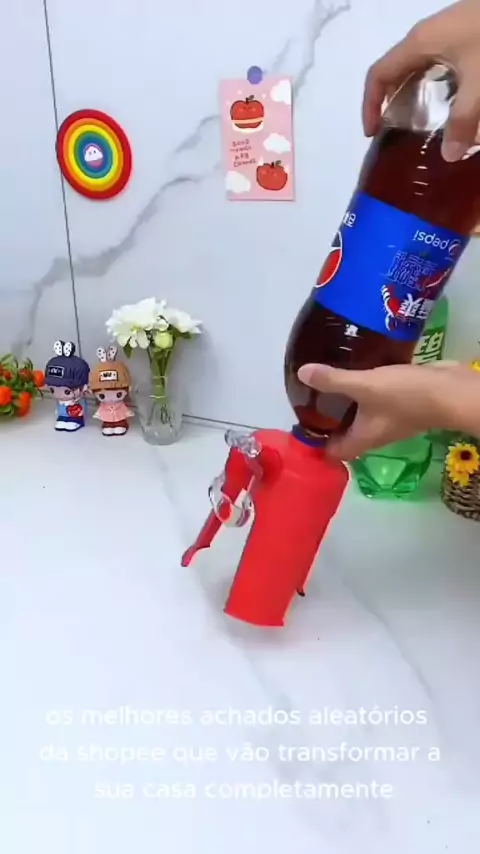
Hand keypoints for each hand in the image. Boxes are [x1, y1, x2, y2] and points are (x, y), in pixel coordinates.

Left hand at [297, 361, 473, 459]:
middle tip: (310, 399)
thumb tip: (302, 373)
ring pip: (360, 418)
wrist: (449, 392)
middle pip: (345, 435)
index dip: (315, 444)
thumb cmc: (405, 396)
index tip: (300, 424)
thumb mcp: (364, 386)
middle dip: (328, 421)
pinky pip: (375, 403)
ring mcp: (389, 421)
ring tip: (328, 383)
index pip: (333, 452)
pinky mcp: (401, 405)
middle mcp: (374, 435)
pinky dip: (364, 393)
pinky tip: (357, 372)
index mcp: (362, 439)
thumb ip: (333, 380)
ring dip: (346, 406)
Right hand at [363, 0, 479, 160]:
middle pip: (395, 73)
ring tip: (420, 126)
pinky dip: (435, 88)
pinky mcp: (463, 37)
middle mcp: (426, 37)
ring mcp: (446, 34)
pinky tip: (449, 106)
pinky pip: (437, 66)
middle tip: (396, 136)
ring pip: (417, 69)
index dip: (370, 105)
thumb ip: (463, 119)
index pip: (379, 74)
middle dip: (391, 105)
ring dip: (414, 97)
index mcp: (420, 43)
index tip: (373, 134)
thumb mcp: (479, 82)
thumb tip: (449, 156)